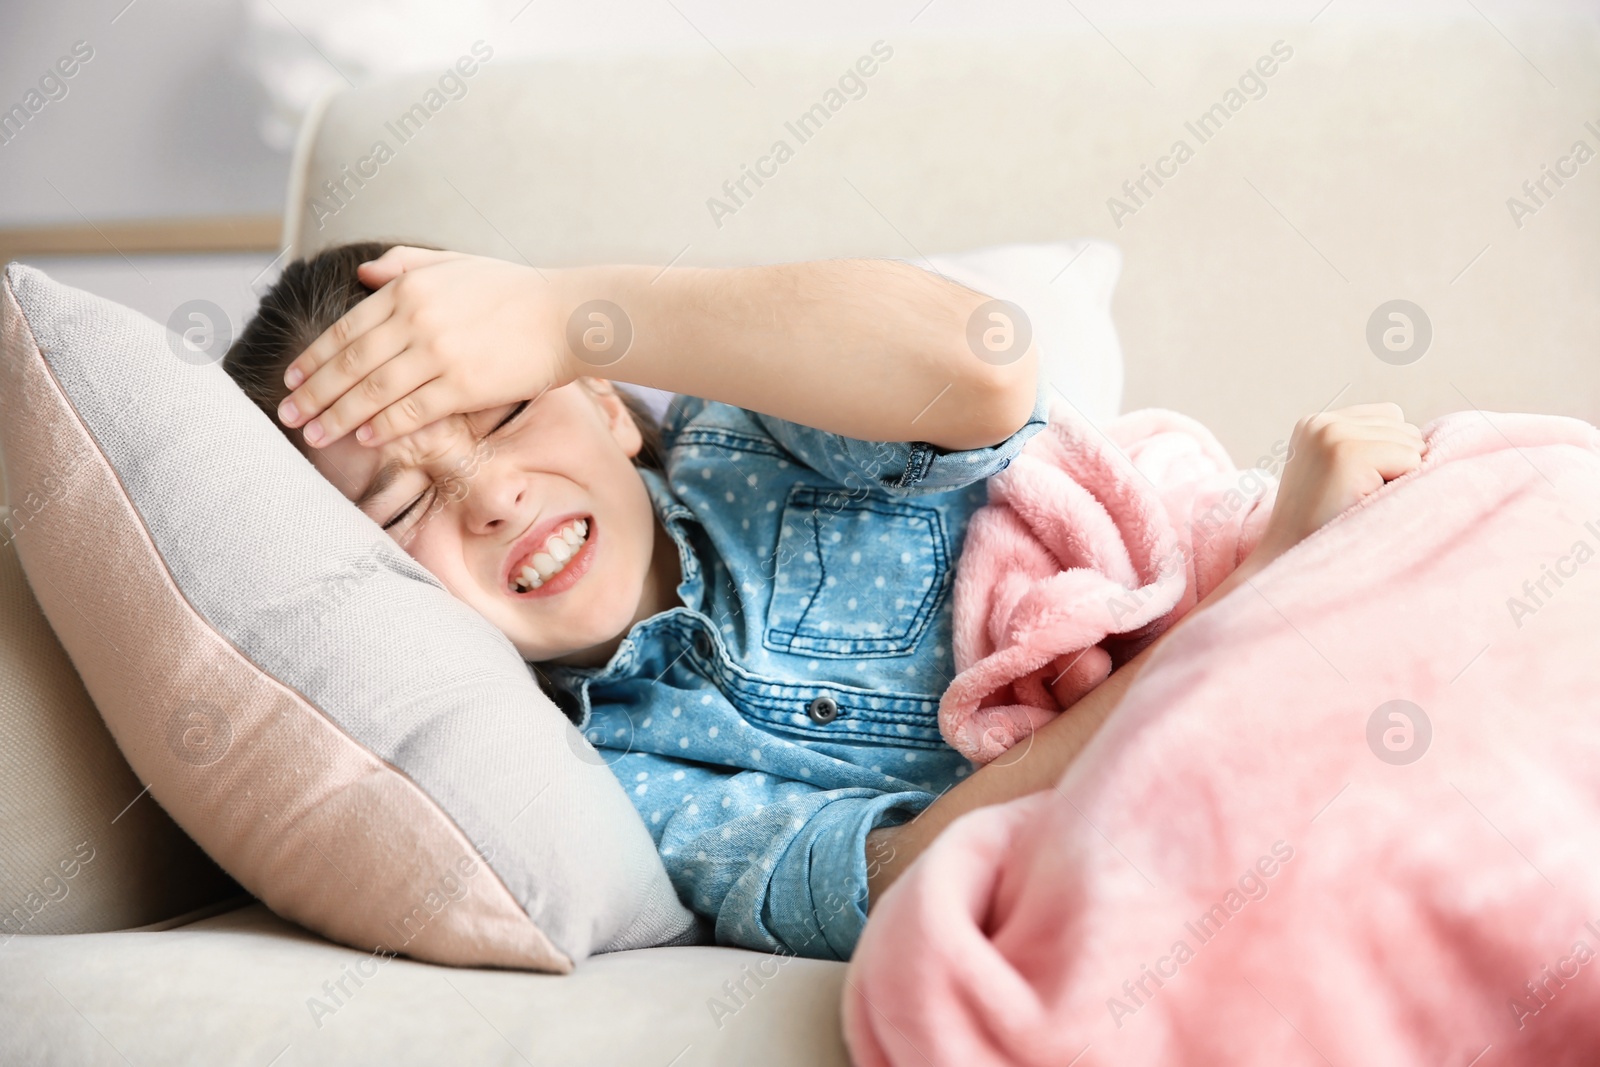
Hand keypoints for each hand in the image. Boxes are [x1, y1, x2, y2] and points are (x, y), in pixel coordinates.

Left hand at [276, 246, 575, 447]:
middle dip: (314, 393)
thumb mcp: (456, 263)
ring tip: (314, 436)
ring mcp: (439, 354)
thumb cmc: (516, 290)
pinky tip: (363, 439)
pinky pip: (411, 411)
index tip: (292, 380)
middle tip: (290, 416)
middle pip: (350, 363)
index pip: (347, 329)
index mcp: (410, 288)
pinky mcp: (464, 385)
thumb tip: (361, 275)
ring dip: (338, 417)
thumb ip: (406, 265)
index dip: (315, 358)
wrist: (568, 315)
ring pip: (373, 392)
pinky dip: (382, 427)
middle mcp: (416, 319)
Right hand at [1254, 402, 1423, 562]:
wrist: (1290, 558)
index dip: (1388, 455)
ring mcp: (1333, 435)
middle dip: (1394, 465)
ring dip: (1397, 477)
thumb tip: (1427, 441)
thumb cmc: (1323, 523)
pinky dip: (1399, 486)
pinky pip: (1412, 460)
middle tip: (1355, 496)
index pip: (1391, 416)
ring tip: (1359, 499)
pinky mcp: (1348, 453)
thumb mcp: (1335, 472)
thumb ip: (1367, 444)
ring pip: (1412, 443)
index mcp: (1316, 423)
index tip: (1354, 484)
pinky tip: (1363, 502)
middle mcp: (1322, 422)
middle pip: (1405, 428)